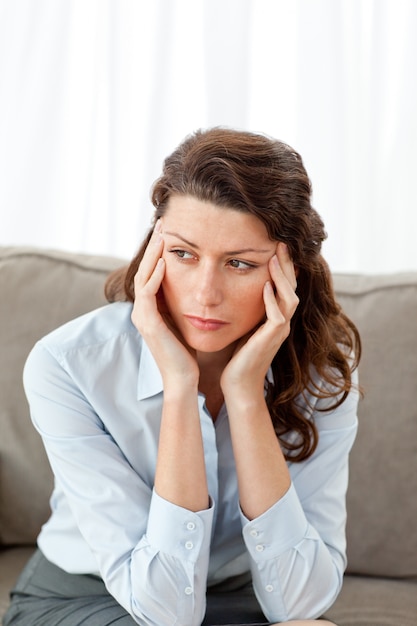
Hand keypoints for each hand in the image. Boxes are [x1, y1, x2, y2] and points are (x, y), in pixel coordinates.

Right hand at [131, 221, 198, 389]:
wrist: (184, 380)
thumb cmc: (188, 354)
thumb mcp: (186, 322)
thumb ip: (185, 304)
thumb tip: (199, 288)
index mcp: (150, 310)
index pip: (152, 272)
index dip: (158, 251)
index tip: (170, 231)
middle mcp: (142, 311)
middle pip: (145, 269)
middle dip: (154, 245)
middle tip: (163, 223)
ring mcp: (142, 317)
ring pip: (144, 276)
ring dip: (153, 254)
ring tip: (163, 234)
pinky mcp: (148, 323)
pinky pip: (148, 293)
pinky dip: (156, 275)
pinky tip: (165, 260)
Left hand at [220, 242, 298, 398]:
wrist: (238, 384)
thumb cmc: (236, 356)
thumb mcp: (242, 325)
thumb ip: (245, 307)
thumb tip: (232, 286)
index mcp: (275, 317)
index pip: (285, 286)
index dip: (283, 266)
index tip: (275, 246)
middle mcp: (281, 322)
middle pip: (292, 287)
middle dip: (287, 264)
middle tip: (281, 243)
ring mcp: (279, 332)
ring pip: (289, 298)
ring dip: (282, 277)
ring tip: (275, 258)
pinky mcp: (271, 340)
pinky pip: (278, 316)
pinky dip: (272, 300)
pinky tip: (265, 286)